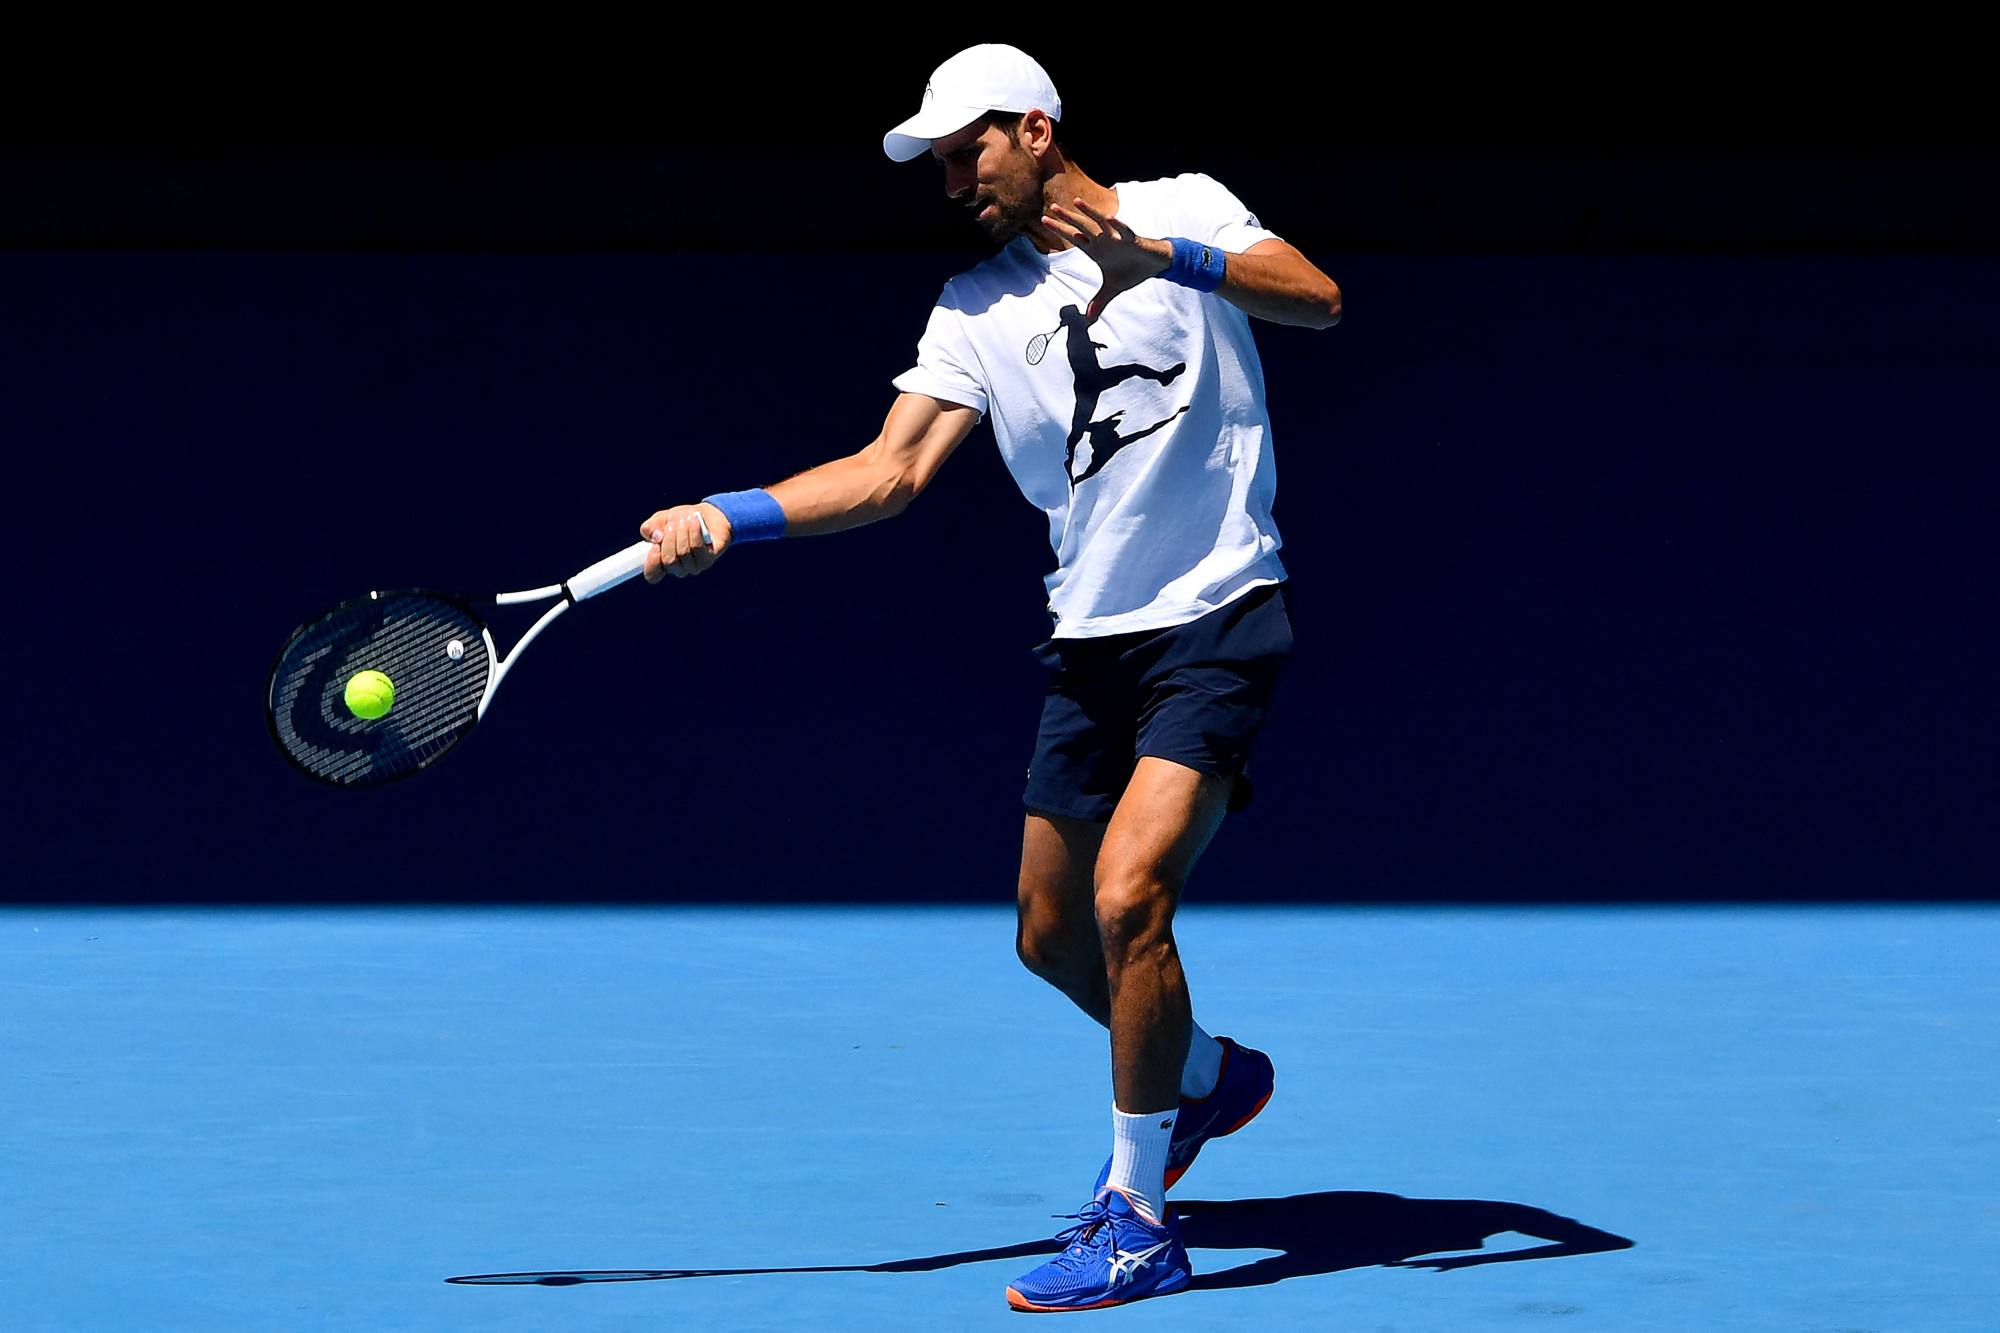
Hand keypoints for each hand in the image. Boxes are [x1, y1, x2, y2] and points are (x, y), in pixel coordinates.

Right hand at [640, 503, 728, 581]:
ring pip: (684, 552)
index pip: (652, 575)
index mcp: (662, 563)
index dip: (652, 563)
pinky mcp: (708, 559)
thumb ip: (649, 528)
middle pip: (669, 560)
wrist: (704, 514)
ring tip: (684, 518)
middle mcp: (678, 569)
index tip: (654, 546)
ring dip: (682, 531)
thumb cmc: (678, 520)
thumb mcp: (659, 520)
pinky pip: (698, 548)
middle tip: (672, 523)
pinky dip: (694, 532)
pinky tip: (694, 521)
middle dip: (669, 538)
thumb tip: (656, 537)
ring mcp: (694, 566)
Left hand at [1040, 197, 1169, 322]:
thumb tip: (1089, 319)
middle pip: (1083, 227)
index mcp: (1096, 250)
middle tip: (1053, 207)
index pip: (1074, 238)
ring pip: (1100, 222)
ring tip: (1076, 202)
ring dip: (1089, 212)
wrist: (1154, 265)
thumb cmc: (1132, 270)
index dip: (1060, 230)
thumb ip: (1099, 302)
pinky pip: (1124, 231)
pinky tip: (1109, 217)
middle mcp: (1104, 241)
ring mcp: (1117, 238)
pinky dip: (1117, 225)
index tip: (1044, 221)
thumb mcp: (1112, 289)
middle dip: (1068, 218)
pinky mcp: (1132, 239)